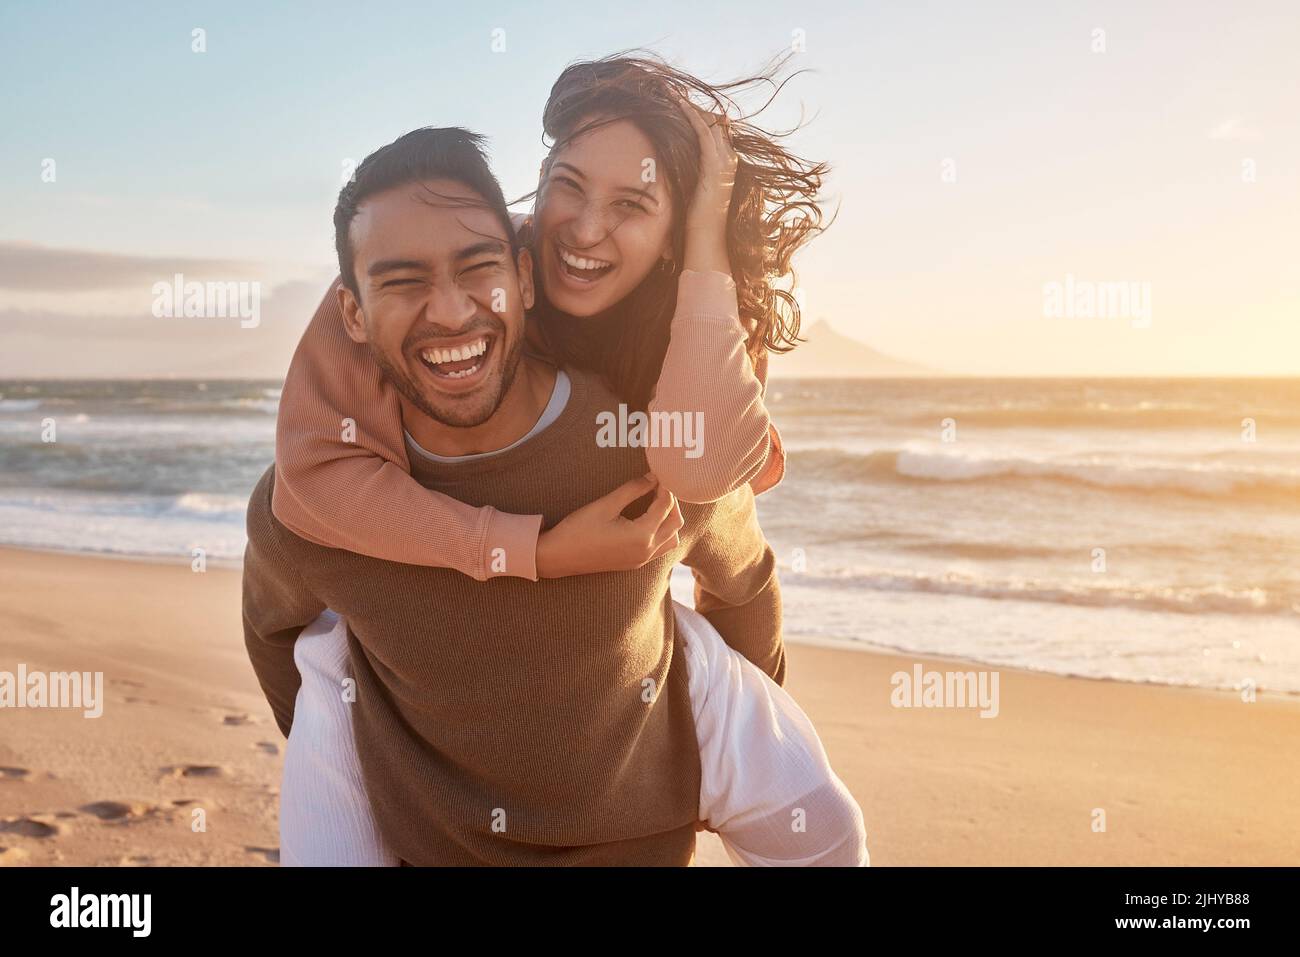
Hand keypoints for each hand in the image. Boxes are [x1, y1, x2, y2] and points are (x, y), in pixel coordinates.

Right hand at [536, 474, 683, 577]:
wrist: (558, 557)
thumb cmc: (578, 529)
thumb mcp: (606, 504)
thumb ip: (633, 489)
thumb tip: (653, 477)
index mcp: (642, 536)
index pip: (666, 506)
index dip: (666, 487)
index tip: (661, 473)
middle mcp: (647, 551)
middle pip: (676, 523)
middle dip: (671, 502)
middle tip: (658, 485)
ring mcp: (642, 560)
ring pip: (672, 538)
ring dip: (670, 519)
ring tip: (655, 501)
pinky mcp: (635, 563)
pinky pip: (661, 547)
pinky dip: (663, 532)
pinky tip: (649, 518)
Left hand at [677, 98, 736, 273]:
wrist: (707, 242)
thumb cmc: (696, 227)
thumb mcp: (691, 199)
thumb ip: (688, 185)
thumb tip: (669, 183)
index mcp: (725, 168)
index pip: (714, 133)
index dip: (697, 117)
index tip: (678, 104)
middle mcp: (728, 161)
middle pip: (712, 123)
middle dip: (691, 106)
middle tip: (671, 91)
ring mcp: (724, 162)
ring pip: (707, 122)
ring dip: (687, 105)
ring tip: (669, 91)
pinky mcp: (715, 165)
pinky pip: (703, 131)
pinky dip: (689, 115)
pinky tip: (676, 103)